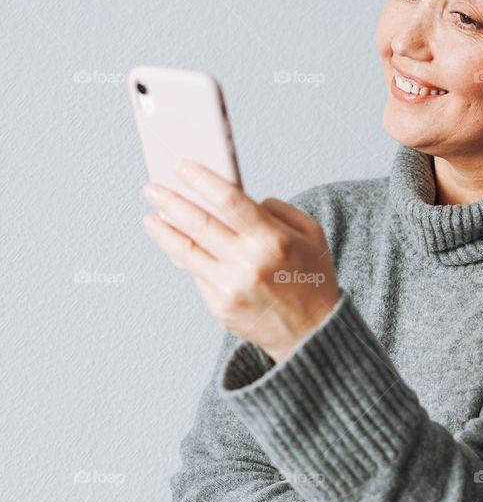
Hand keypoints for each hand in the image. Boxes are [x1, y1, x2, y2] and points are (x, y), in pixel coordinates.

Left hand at [141, 160, 341, 362]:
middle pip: (199, 223)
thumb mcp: (311, 235)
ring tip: (151, 217)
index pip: (229, 200)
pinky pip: (197, 275)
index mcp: (273, 239)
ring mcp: (231, 287)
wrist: (312, 334)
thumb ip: (279, 211)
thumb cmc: (312, 280)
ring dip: (164, 231)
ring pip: (187, 251)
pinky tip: (176, 247)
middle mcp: (249, 262)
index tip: (182, 167)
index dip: (202, 180)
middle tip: (152, 189)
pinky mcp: (220, 306)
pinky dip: (186, 258)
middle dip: (171, 202)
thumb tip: (241, 203)